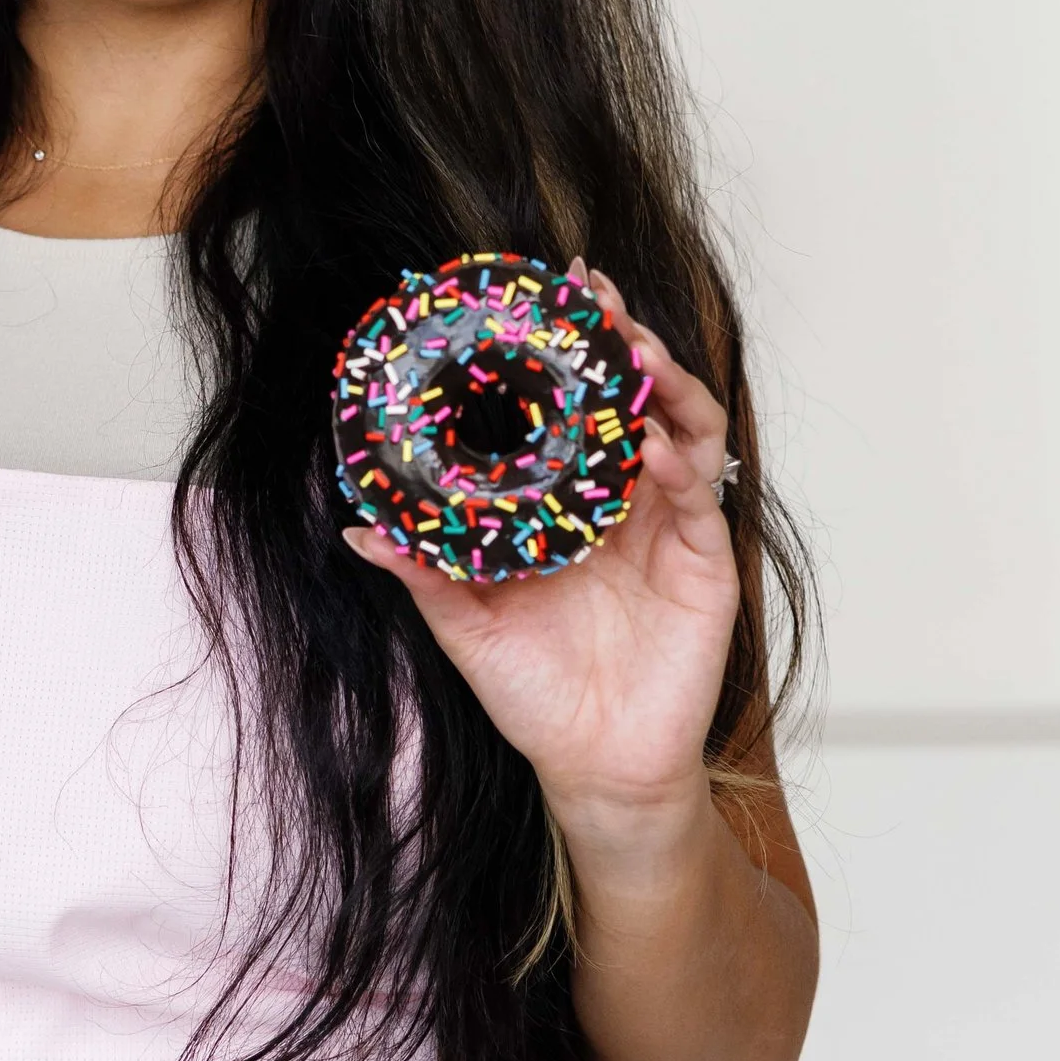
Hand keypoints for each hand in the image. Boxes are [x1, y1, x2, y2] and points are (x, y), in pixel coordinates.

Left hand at [340, 262, 740, 838]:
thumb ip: (422, 570)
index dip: (565, 351)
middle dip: (620, 340)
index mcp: (567, 501)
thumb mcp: (464, 624)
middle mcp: (622, 500)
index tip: (544, 293)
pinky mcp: (705, 560)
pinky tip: (647, 445)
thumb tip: (354, 528)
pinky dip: (677, 460)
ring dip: (662, 382)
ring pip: (682, 426)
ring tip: (632, 350)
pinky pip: (700, 493)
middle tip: (594, 296)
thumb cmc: (533, 693)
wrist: (594, 766)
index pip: (572, 407)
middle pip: (634, 399)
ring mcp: (669, 524)